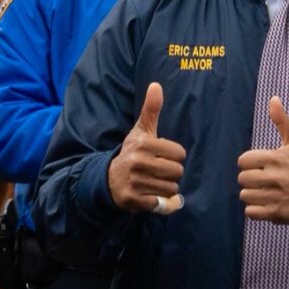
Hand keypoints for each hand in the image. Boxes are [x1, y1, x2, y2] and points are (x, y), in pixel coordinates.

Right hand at [107, 83, 185, 214]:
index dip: (174, 156)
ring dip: (167, 188)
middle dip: (172, 172)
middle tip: (159, 170)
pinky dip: (162, 202)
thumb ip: (151, 109)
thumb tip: (156, 85)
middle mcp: (138, 162)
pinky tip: (152, 194)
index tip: (162, 156)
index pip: (179, 153)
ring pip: (172, 188)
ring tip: (154, 181)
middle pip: (177, 171)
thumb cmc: (133, 152)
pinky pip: (162, 203)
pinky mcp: (134, 200)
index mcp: (143, 144)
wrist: (109, 179)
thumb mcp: (141, 130)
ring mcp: (135, 182)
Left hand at [237, 97, 288, 224]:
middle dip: (251, 179)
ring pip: (245, 196)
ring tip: (265, 192)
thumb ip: (282, 120)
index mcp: (275, 158)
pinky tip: (266, 203)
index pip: (243, 160)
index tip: (260, 165)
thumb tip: (273, 98)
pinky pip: (250, 212)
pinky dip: (255, 210)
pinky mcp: (276, 213)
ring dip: (252, 195)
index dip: (250, 163)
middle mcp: (274, 177)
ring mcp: (275, 196)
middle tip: (263, 180)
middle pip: (242, 178)